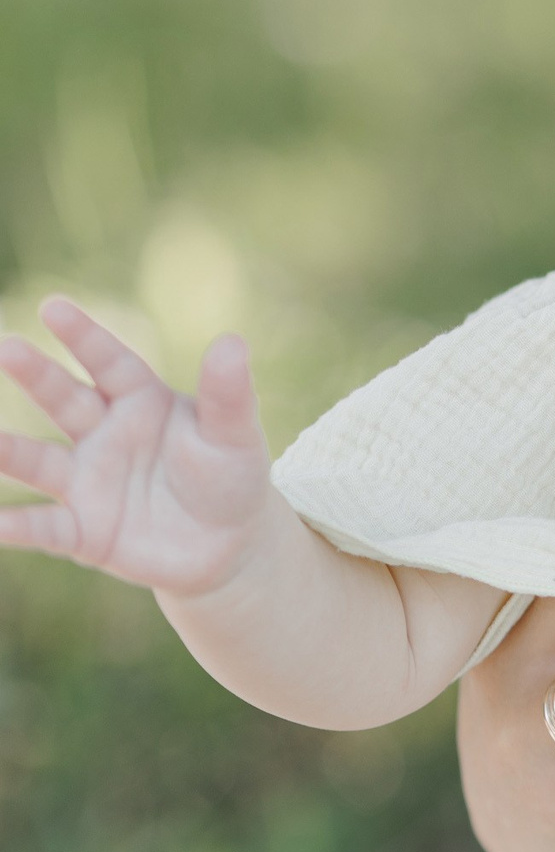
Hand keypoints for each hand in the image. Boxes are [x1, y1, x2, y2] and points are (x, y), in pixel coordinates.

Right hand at [0, 298, 275, 598]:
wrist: (228, 544)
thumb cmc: (230, 476)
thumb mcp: (235, 435)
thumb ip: (229, 394)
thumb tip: (232, 341)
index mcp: (142, 403)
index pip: (111, 364)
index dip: (84, 337)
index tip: (53, 307)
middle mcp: (105, 436)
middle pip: (66, 400)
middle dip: (37, 375)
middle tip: (7, 347)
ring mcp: (89, 482)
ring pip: (40, 462)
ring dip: (9, 451)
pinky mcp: (85, 532)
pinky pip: (46, 527)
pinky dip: (19, 526)